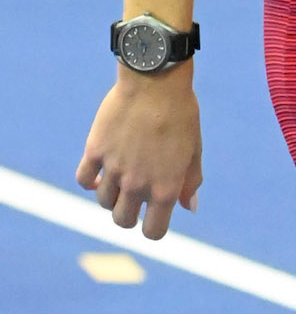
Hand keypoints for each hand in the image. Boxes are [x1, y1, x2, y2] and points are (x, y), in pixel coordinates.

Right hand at [76, 71, 202, 239]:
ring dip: (111, 194)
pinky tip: (101, 170)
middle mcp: (137, 185)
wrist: (155, 81)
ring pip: (103, 201)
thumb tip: (189, 208)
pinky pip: (84, 179)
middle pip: (122, 220)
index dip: (153, 227)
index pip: (153, 232)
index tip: (153, 216)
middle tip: (134, 196)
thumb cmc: (181, 113)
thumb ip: (190, 181)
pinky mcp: (95, 151)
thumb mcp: (194, 149)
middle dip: (129, 214)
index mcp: (165, 188)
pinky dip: (90, 179)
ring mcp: (114, 169)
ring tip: (122, 175)